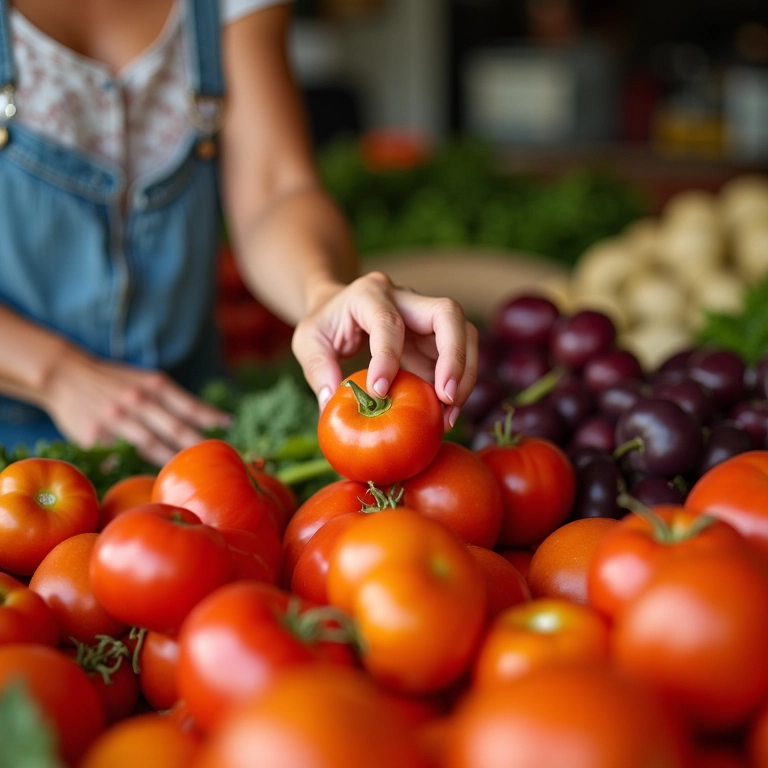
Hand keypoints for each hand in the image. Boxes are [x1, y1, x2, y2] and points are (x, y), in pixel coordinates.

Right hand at [41, 348, 231, 465]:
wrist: (65, 375)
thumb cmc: (116, 380)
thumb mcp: (145, 380)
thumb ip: (172, 400)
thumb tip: (212, 420)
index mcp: (153, 385)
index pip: (188, 405)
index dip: (210, 416)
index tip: (229, 425)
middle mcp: (137, 401)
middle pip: (174, 428)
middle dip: (197, 444)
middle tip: (216, 457)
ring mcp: (116, 420)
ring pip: (151, 445)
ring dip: (174, 459)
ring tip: (192, 469)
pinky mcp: (96, 437)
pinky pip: (123, 456)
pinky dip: (140, 466)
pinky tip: (156, 477)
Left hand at [291, 271, 478, 429]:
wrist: (338, 307)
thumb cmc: (324, 323)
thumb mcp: (307, 340)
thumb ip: (317, 369)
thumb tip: (331, 404)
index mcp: (369, 293)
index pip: (388, 322)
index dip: (388, 356)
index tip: (380, 392)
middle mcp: (405, 298)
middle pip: (448, 314)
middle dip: (454, 357)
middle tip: (446, 398)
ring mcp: (424, 316)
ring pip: (464, 334)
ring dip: (464, 375)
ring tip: (449, 415)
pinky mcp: (433, 338)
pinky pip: (457, 357)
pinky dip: (456, 385)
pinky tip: (445, 414)